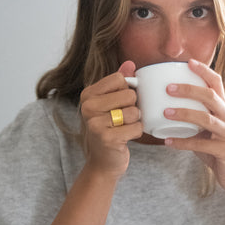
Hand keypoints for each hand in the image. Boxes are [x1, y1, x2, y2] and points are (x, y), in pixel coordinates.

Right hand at [79, 61, 142, 179]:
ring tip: (123, 128)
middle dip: (133, 107)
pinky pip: (136, 128)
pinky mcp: (107, 138)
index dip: (127, 90)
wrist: (103, 161)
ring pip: (134, 111)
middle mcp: (88, 107)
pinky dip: (136, 133)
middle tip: (122, 119)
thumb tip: (130, 63)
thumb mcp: (111, 103)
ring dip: (135, 121)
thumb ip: (120, 82)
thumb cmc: (110, 128)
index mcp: (88, 94)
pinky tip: (126, 138)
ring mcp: (95, 123)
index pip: (120, 79)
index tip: (119, 103)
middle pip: (129, 94)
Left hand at [163, 59, 224, 190]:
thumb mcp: (206, 128)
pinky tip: (168, 142)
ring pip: (206, 119)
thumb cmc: (214, 147)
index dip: (204, 71)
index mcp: (224, 108)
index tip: (188, 62)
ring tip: (165, 112)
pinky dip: (183, 142)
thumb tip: (162, 104)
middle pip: (210, 96)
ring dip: (184, 114)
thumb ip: (193, 115)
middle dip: (189, 90)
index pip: (217, 83)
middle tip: (168, 88)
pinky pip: (202, 144)